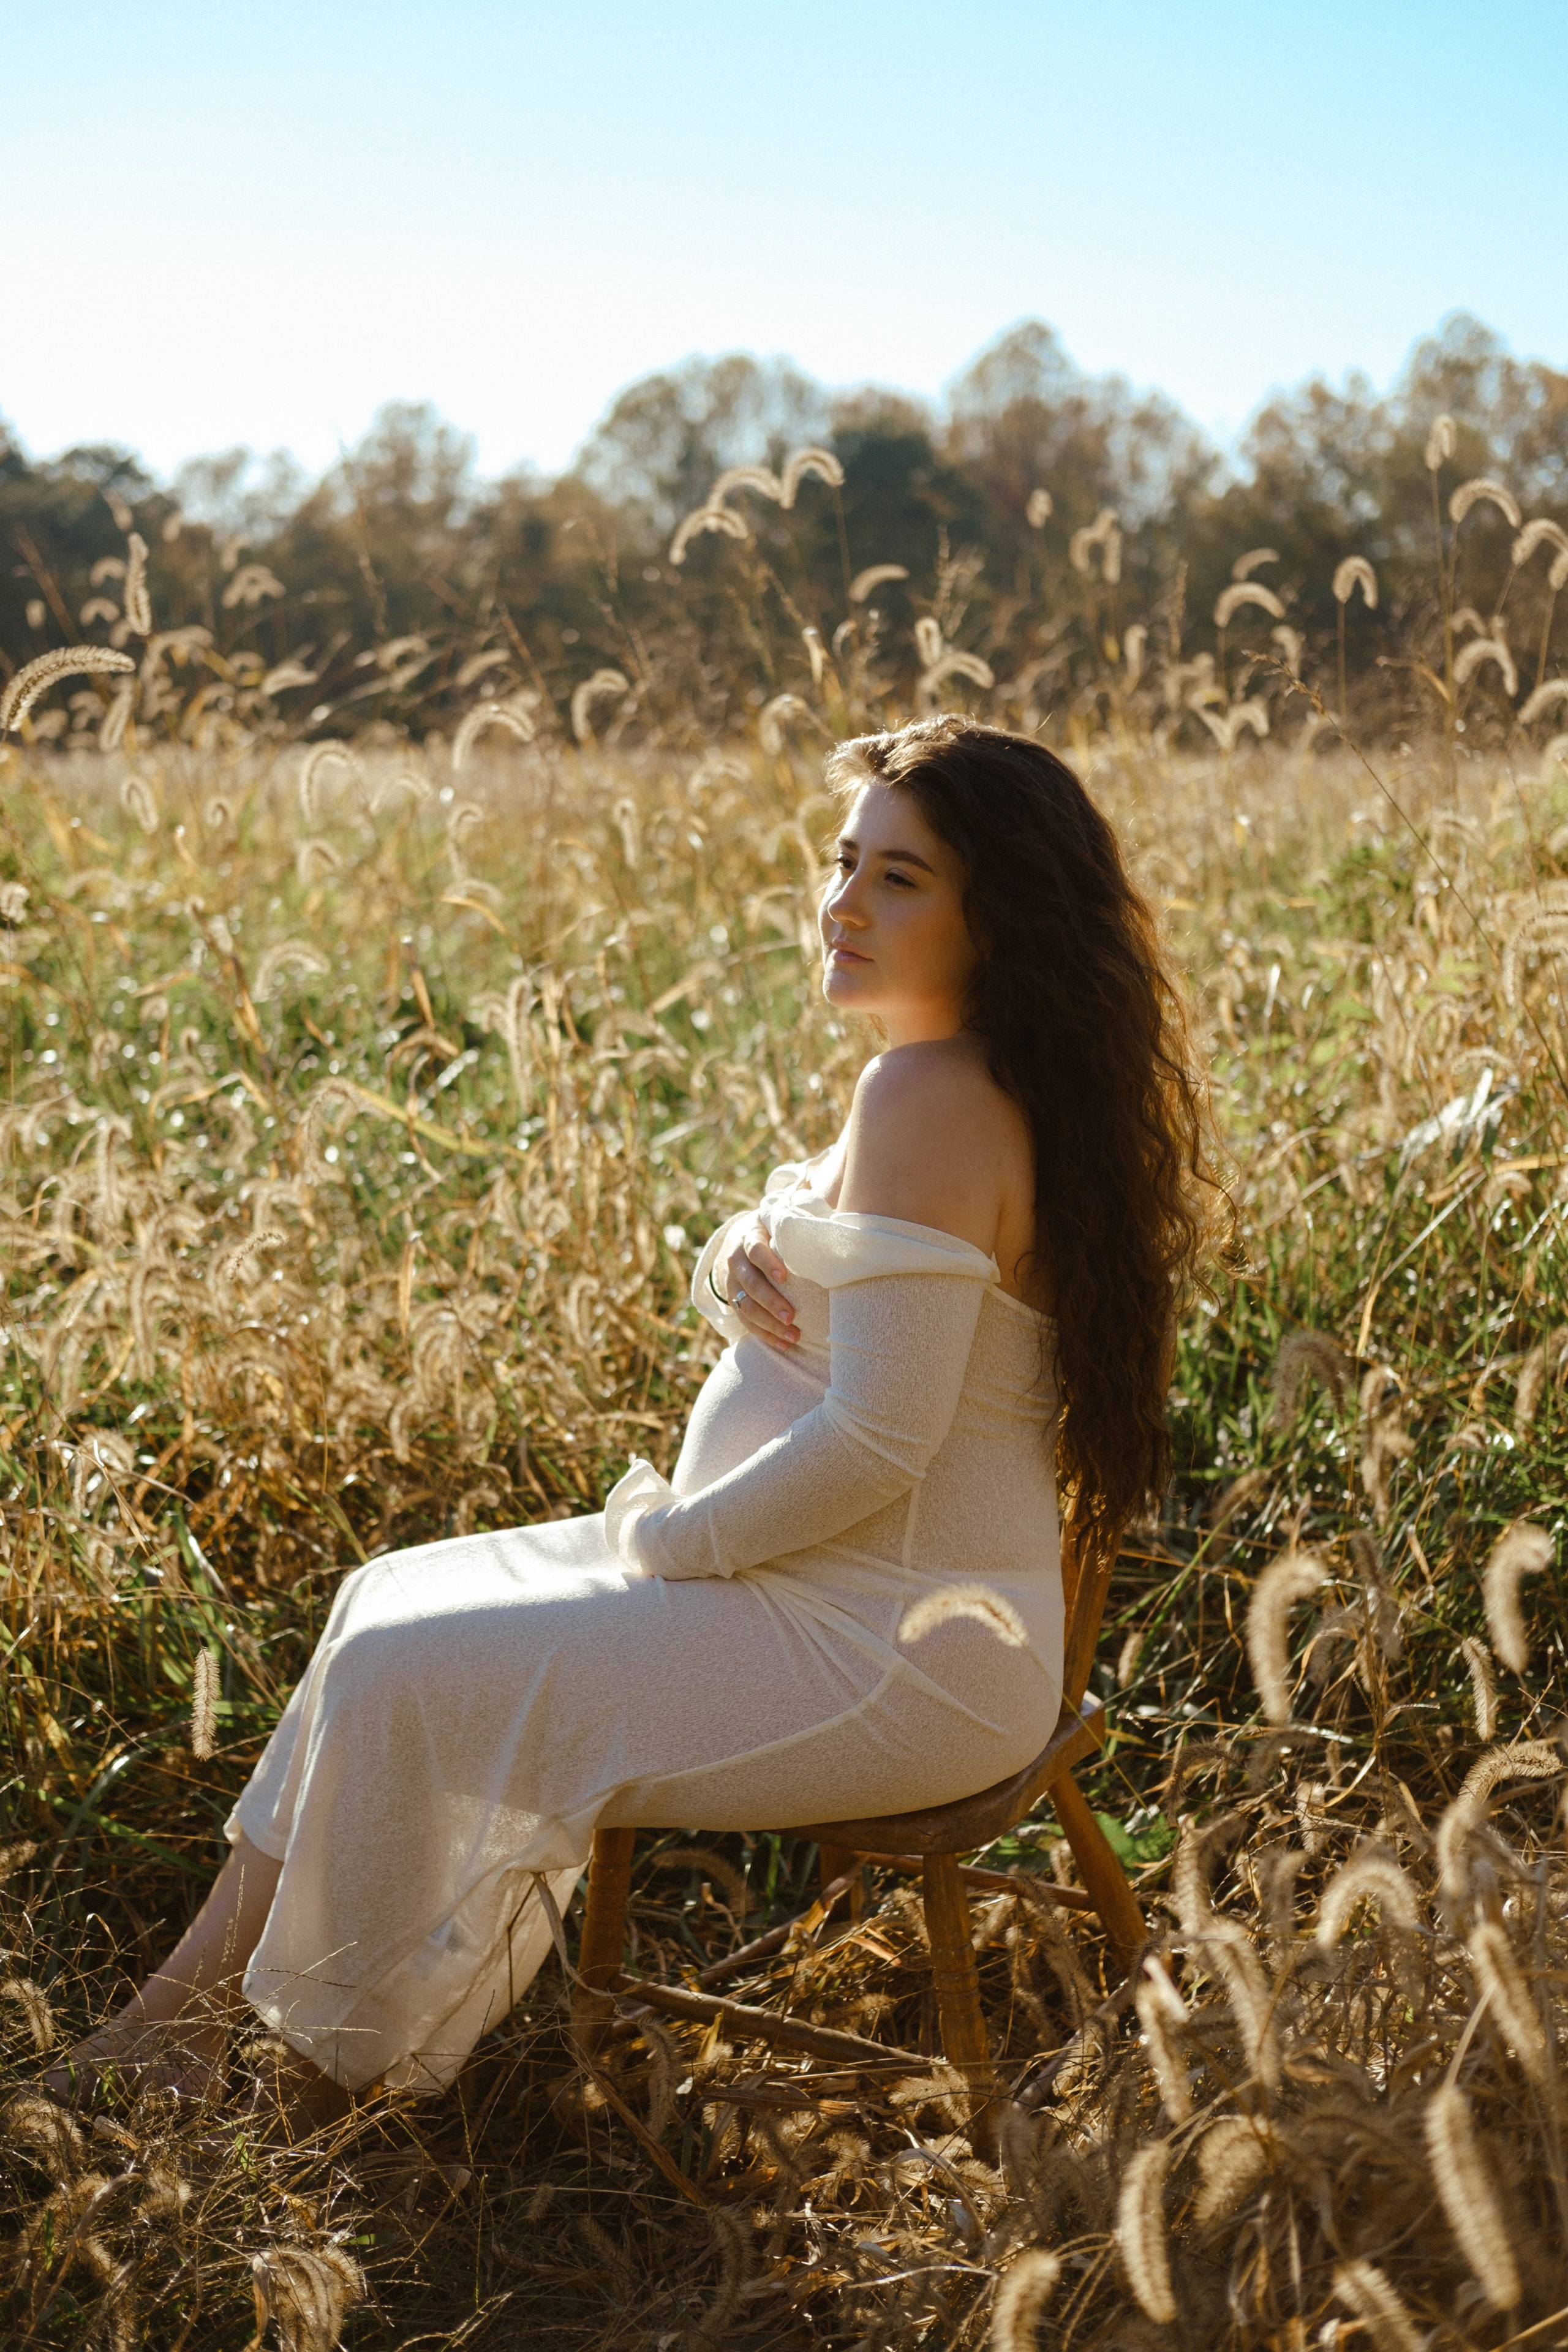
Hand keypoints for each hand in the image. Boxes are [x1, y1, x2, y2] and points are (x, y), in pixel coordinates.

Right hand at [722, 1217, 798, 1349]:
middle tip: (791, 1317)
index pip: (755, 1249)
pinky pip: (745, 1321)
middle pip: (749, 1283)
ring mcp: (733, 1282)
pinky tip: (783, 1345)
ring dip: (768, 1323)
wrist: (748, 1238)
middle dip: (770, 1302)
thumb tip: (820, 1202)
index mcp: (750, 1236)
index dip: (768, 1263)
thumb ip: (799, 1212)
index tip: (785, 1277)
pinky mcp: (734, 1300)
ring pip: (745, 1306)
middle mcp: (737, 1260)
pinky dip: (764, 1334)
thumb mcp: (783, 1218)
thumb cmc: (777, 1230)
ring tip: (793, 1336)